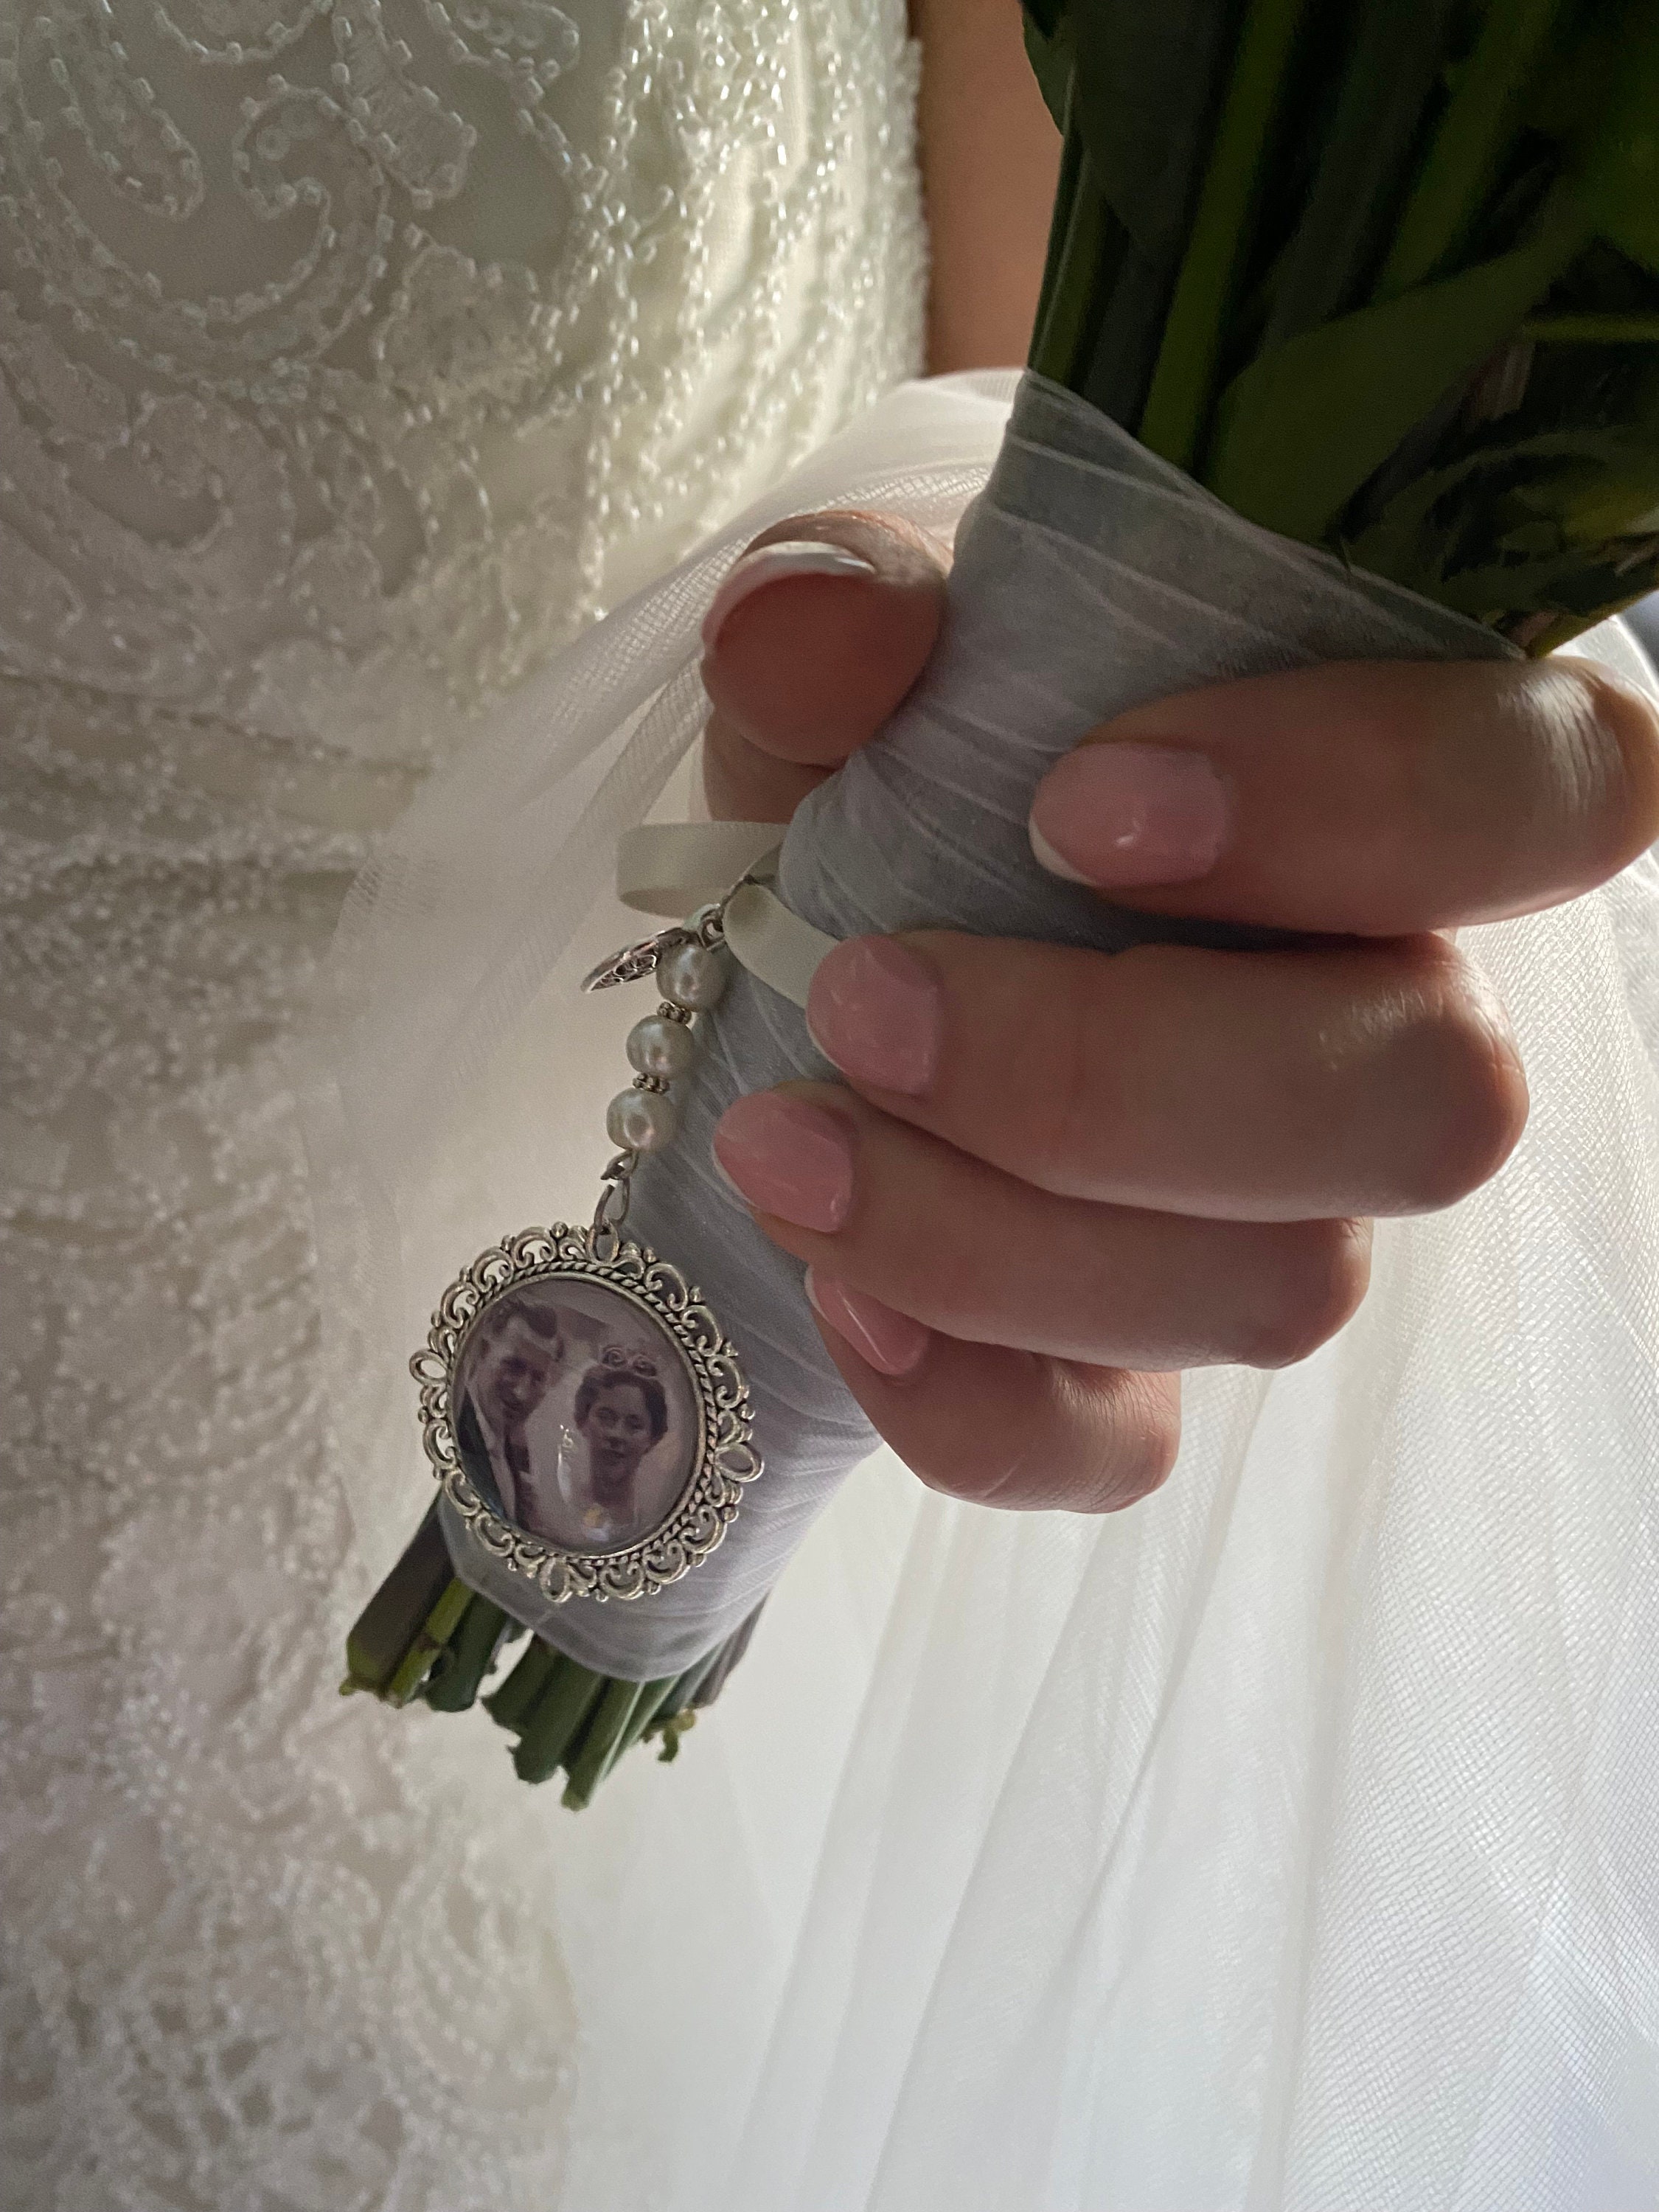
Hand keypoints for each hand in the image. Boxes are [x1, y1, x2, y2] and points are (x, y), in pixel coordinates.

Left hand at [698, 515, 1658, 1511]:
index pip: (1545, 790)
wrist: (791, 972)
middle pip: (1434, 1106)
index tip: (1081, 808)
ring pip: (1283, 1292)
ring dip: (1001, 1240)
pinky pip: (1132, 1450)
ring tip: (784, 1143)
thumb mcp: (845, 666)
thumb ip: (839, 613)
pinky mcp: (1152, 1365)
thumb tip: (812, 627)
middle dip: (1120, 1076)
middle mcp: (1380, 1024)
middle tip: (867, 1001)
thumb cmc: (878, 780)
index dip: (1370, 803)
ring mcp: (1282, 1217)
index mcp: (1370, 806)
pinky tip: (843, 1308)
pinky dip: (979, 1406)